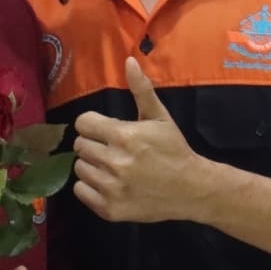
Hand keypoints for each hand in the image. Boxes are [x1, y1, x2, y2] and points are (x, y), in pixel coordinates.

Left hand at [72, 58, 221, 223]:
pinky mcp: (109, 209)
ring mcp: (111, 187)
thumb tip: (129, 60)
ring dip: (92, 165)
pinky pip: (80, 191)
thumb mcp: (159, 117)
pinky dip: (90, 187)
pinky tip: (109, 183)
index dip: (93, 125)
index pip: (83, 123)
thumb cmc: (173, 150)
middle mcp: (114, 162)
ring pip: (79, 168)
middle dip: (94, 144)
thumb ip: (141, 89)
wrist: (191, 189)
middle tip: (113, 150)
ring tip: (112, 167)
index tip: (106, 130)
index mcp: (124, 136)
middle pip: (80, 145)